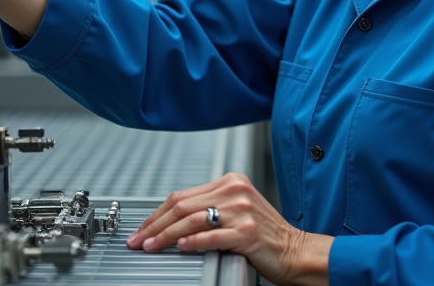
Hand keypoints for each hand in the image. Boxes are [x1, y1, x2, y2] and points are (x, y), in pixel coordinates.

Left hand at [126, 173, 330, 285]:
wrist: (295, 250)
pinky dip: (192, 243)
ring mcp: (242, 211)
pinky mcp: (247, 232)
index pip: (182, 195)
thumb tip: (170, 220)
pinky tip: (180, 248)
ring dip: (165, 236)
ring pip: (191, 220)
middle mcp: (235, 192)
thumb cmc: (265, 234)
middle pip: (182, 206)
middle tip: (138, 240)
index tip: (142, 229)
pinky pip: (211, 236)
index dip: (157, 214)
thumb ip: (209, 207)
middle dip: (154, 225)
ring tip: (151, 246)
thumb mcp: (237, 210)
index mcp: (231, 182)